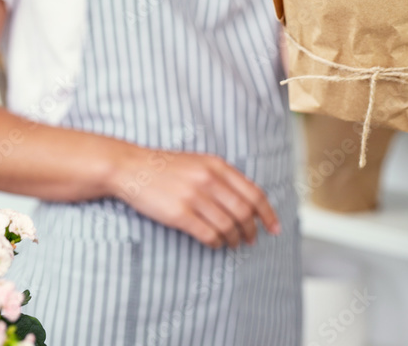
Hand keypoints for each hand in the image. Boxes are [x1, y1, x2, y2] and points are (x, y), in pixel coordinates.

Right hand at [112, 144, 280, 250]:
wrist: (132, 167)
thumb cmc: (166, 167)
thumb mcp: (199, 162)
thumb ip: (222, 177)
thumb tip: (247, 202)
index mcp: (216, 165)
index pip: (253, 192)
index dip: (267, 213)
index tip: (274, 227)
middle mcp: (208, 179)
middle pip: (243, 212)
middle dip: (252, 230)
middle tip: (251, 240)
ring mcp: (194, 196)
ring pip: (228, 226)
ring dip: (234, 240)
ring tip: (233, 244)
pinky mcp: (179, 213)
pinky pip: (208, 235)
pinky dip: (216, 243)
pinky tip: (215, 244)